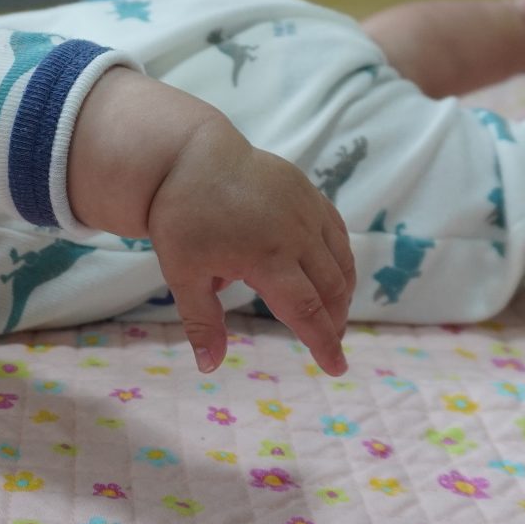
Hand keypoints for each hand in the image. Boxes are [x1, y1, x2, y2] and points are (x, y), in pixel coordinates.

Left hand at [147, 120, 355, 375]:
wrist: (190, 155)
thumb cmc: (181, 217)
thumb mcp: (183, 273)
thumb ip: (202, 321)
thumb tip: (209, 367)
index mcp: (266, 257)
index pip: (306, 311)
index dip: (324, 342)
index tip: (337, 368)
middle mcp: (295, 234)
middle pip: (330, 289)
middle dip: (335, 321)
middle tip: (332, 343)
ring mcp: (306, 209)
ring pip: (340, 260)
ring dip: (343, 293)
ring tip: (334, 315)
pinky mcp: (308, 192)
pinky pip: (336, 231)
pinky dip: (341, 259)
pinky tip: (334, 274)